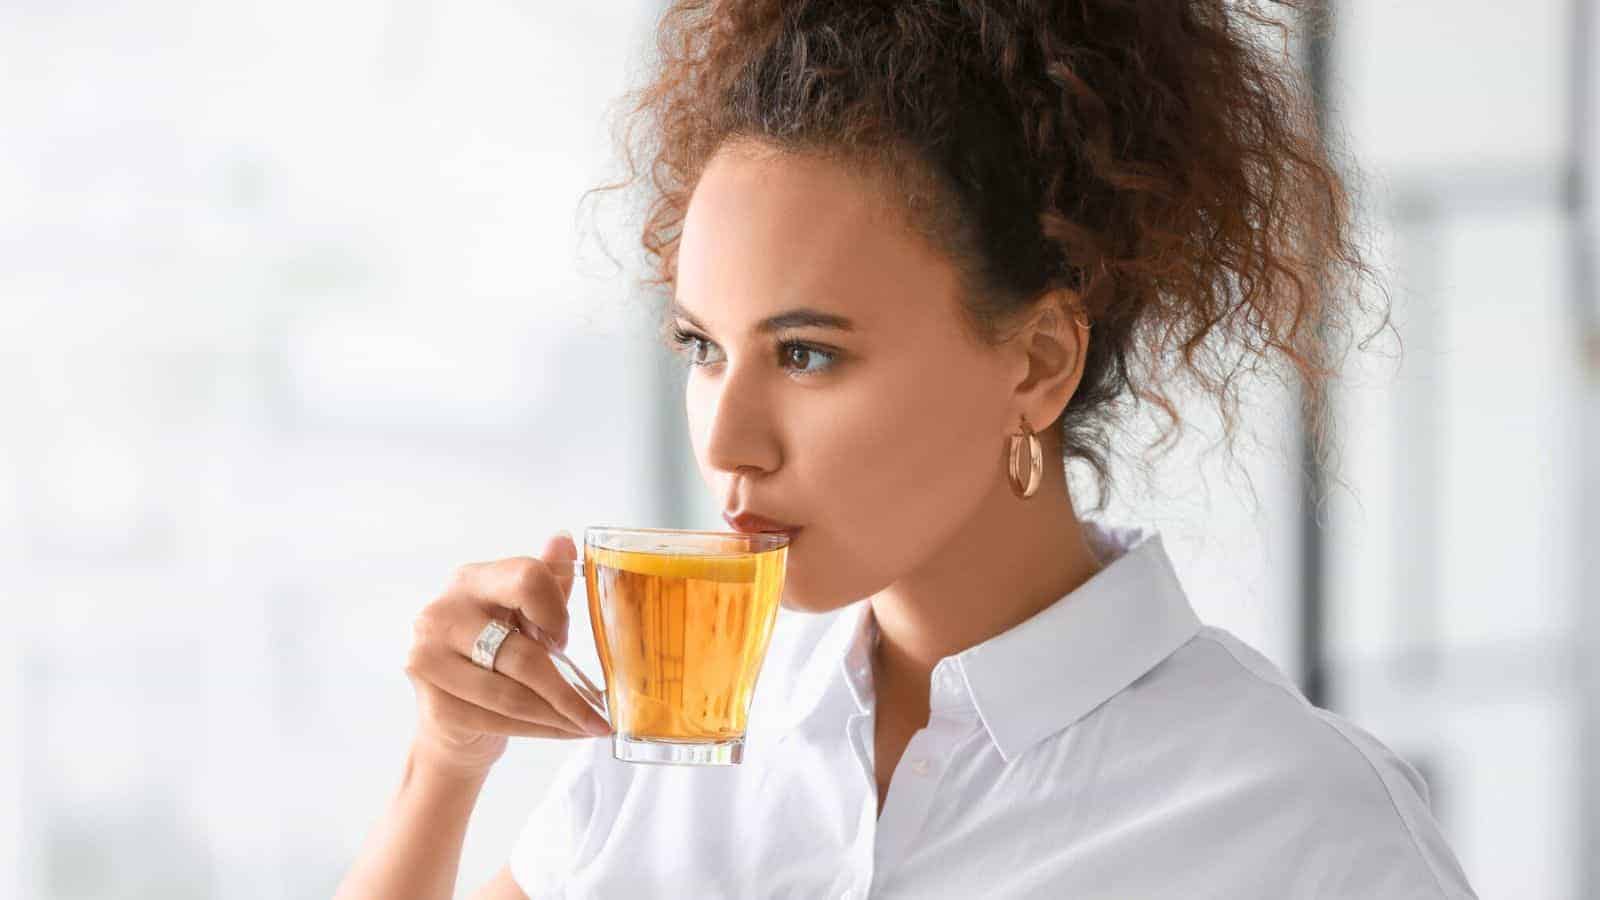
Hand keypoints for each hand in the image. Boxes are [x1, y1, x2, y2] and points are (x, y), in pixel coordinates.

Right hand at [404, 531, 611, 774]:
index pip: (527, 579)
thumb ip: (542, 580)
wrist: (451, 719)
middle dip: (569, 689)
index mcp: (470, 580)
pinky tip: (565, 732)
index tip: (563, 637)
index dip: (556, 612)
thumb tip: (564, 539)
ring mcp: (429, 661)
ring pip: (514, 695)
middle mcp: (441, 614)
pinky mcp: (434, 705)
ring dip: (561, 716)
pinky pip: (501, 722)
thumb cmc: (491, 656)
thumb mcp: (518, 613)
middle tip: (602, 708)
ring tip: (592, 724)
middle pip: (522, 654)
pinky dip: (542, 731)